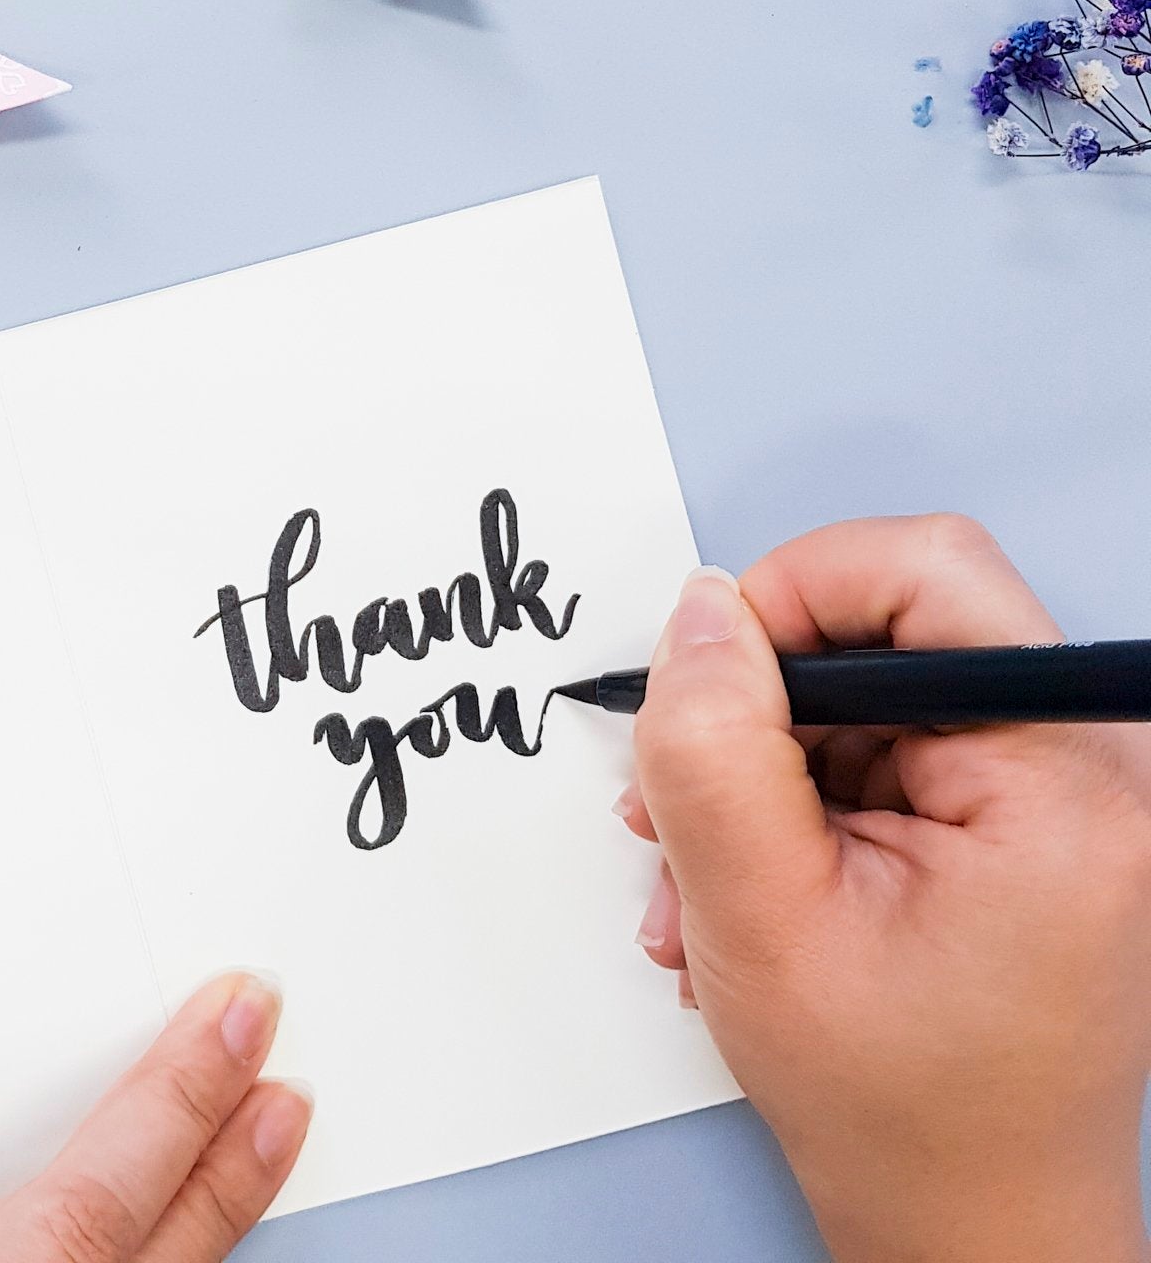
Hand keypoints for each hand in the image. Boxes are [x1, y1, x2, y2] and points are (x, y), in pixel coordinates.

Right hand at [621, 515, 1150, 1262]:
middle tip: (682, 806)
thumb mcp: (760, 915)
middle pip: (883, 632)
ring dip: (759, 776)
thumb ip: (714, 748)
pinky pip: (879, 752)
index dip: (793, 594)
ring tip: (708, 884)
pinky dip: (796, 808)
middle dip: (755, 715)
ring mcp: (1058, 796)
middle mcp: (1088, 767)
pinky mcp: (1020, 822)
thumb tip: (698, 614)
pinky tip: (757, 891)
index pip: (926, 572)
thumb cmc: (900, 1109)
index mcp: (1066, 779)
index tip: (708, 679)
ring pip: (862, 697)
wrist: (968, 1229)